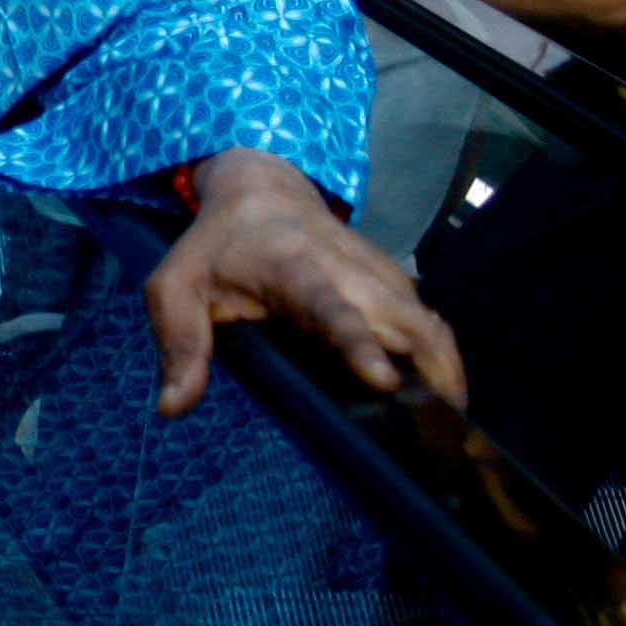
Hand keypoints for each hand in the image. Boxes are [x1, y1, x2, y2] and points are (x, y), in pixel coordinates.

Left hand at [142, 149, 467, 416]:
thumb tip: (172, 408)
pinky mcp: (394, 282)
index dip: (360, 345)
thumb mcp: (177, 286)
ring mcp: (378, 274)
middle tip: (441, 435)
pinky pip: (430, 323)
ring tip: (454, 431)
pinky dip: (443, 360)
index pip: (333, 310)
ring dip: (446, 371)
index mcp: (294, 270)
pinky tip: (446, 403)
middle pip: (405, 321)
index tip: (382, 382)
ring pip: (428, 323)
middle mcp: (348, 271)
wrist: (261, 190)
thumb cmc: (216, 247)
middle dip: (430, 371)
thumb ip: (180, 344)